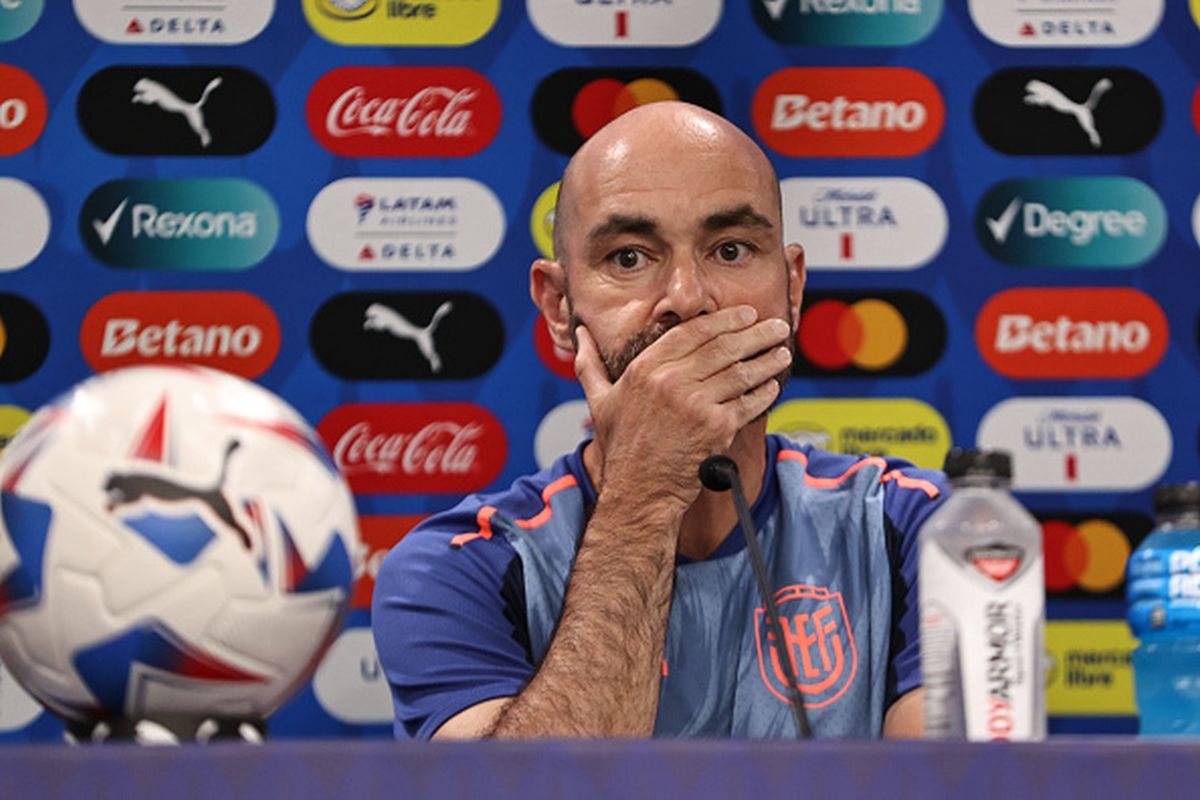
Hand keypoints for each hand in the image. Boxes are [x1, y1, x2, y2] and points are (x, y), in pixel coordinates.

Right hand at [575, 306, 791, 509]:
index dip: (723, 320)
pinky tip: (773, 384)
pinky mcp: (716, 427)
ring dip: (766, 360)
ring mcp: (695, 404)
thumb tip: (580, 335)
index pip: (692, 332)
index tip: (744, 315)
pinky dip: (764, 392)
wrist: (639, 493)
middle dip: (755, 333)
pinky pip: (748, 402)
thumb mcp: (599, 401)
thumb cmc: (621, 449)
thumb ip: (589, 364)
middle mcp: (670, 382)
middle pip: (722, 346)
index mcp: (645, 369)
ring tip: (781, 352)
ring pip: (741, 372)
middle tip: (773, 327)